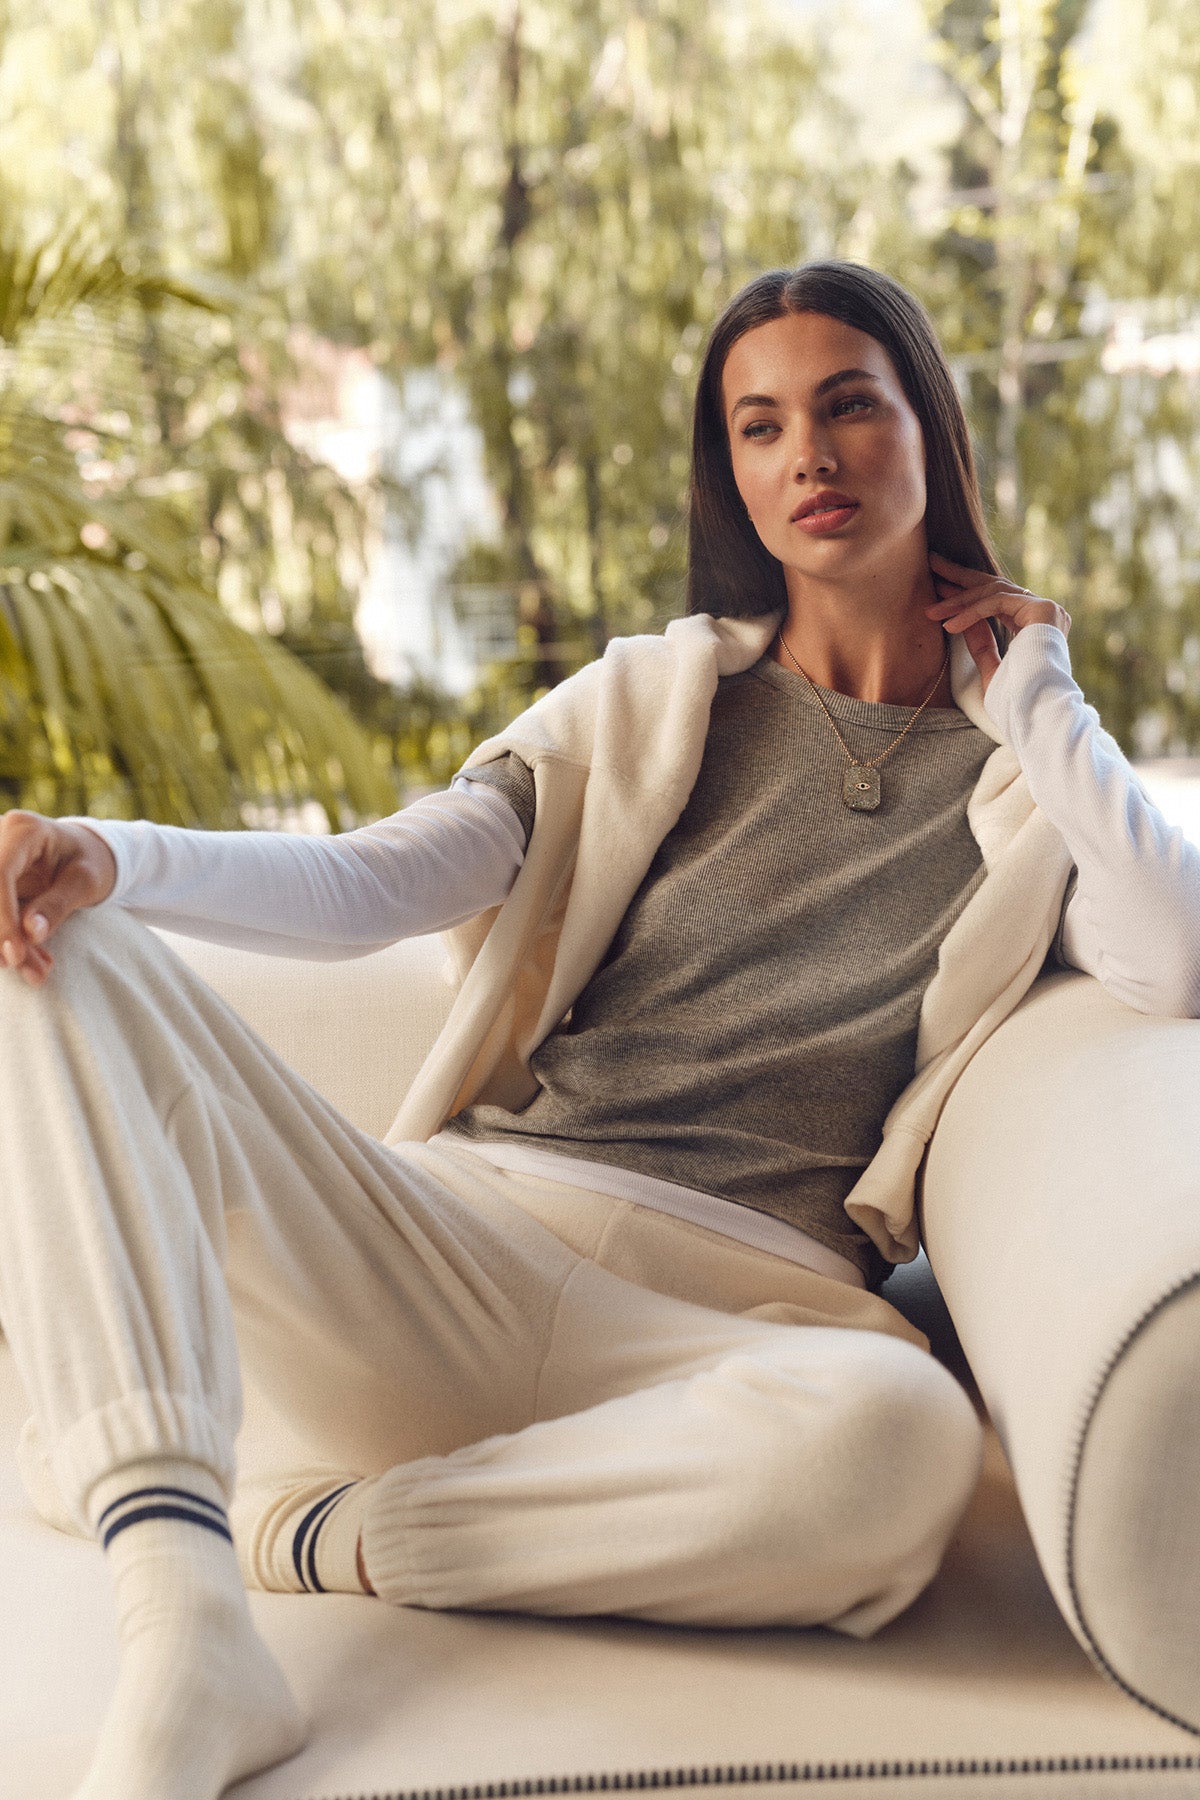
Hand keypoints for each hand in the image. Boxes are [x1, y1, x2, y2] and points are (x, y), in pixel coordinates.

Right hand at [0, 812, 117, 986]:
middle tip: (32, 970)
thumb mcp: (85, 881)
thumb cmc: (91, 862)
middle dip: (1, 937)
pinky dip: (5, 939)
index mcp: (23, 830)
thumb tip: (31, 932)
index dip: (2, 918)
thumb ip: (58, 904)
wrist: (86, 854)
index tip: (16, 954)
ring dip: (2, 944)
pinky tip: (29, 961)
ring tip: (36, 970)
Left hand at [924, 553, 1070, 699]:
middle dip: (961, 575)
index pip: (997, 599)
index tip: (940, 586)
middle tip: (933, 562)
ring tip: (932, 611)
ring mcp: (1046, 609)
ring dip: (959, 601)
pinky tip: (949, 625)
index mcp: (1034, 624)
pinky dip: (971, 613)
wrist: (1041, 713)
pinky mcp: (1043, 611)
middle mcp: (1043, 612)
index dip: (966, 592)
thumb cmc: (1019, 700)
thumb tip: (956, 621)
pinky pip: (997, 602)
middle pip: (995, 584)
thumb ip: (980, 643)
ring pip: (993, 592)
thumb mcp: (991, 667)